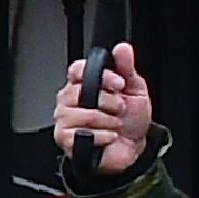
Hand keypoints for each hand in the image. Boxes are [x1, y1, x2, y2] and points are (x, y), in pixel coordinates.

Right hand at [51, 42, 154, 171]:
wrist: (132, 148)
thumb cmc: (130, 120)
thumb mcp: (134, 90)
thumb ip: (126, 68)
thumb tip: (122, 49)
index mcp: (82, 84)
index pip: (77, 70)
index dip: (101, 76)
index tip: (119, 84)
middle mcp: (69, 100)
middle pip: (79, 92)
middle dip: (108, 102)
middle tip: (119, 109)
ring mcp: (64, 120)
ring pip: (83, 114)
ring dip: (108, 121)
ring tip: (114, 125)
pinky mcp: (65, 139)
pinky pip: (83, 134)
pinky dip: (104, 136)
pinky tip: (108, 137)